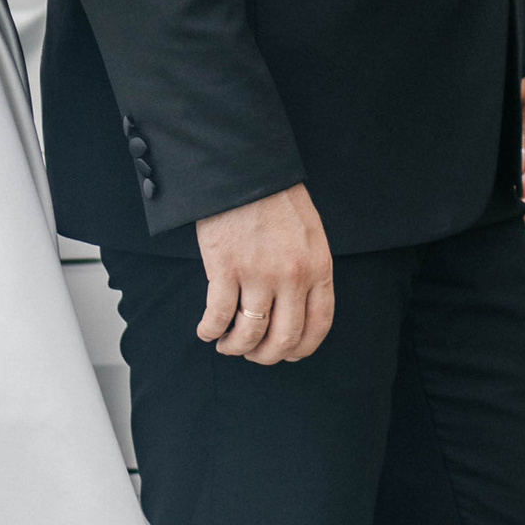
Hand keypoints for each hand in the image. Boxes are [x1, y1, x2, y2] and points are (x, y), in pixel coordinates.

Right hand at [194, 183, 332, 363]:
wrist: (245, 168)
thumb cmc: (276, 197)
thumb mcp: (310, 234)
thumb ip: (309, 270)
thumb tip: (297, 308)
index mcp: (318, 268)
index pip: (318, 325)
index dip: (301, 348)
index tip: (287, 353)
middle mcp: (292, 277)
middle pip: (283, 338)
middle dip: (266, 355)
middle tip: (253, 354)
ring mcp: (258, 274)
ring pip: (250, 333)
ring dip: (236, 347)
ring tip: (226, 344)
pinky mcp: (225, 267)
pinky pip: (217, 315)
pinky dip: (210, 330)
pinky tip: (206, 331)